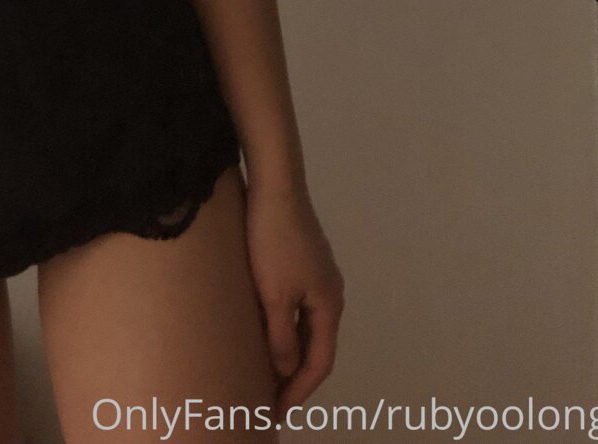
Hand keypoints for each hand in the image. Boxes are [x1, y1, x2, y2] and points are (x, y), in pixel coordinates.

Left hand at [243, 177, 343, 416]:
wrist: (274, 184)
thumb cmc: (273, 241)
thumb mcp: (274, 294)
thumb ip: (281, 336)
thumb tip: (285, 371)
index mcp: (329, 304)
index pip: (320, 361)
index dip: (300, 390)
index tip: (278, 412)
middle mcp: (330, 291)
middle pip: (316, 345)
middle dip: (296, 375)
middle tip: (272, 399)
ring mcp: (317, 273)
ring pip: (306, 324)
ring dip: (290, 350)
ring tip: (267, 371)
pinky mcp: (302, 259)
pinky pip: (298, 306)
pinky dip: (285, 326)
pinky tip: (267, 329)